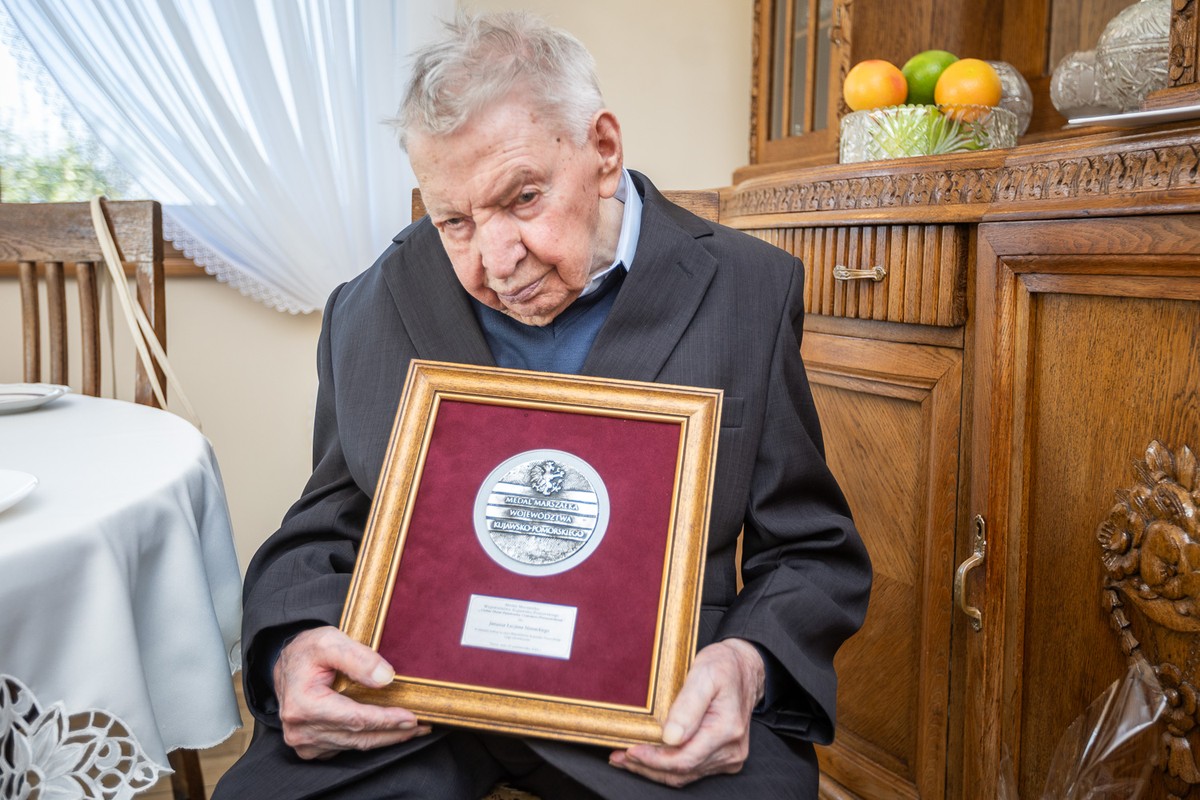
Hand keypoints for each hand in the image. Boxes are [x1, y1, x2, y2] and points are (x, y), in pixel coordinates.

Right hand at [274, 626, 431, 758]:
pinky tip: (387, 730)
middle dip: (392, 732)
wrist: (286, 664)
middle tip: (421, 726)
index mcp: (303, 704)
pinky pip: (346, 746)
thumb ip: (358, 657)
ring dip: (385, 738)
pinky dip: (369, 739)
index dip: (385, 720)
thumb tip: (386, 678)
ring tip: (412, 728)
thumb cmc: (307, 651)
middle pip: (358, 737)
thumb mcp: (330, 640)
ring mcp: (304, 742)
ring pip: (354, 745)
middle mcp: (300, 729)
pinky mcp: (310, 747)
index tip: (412, 717)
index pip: (354, 718)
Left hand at [609, 638, 764, 786]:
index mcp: (726, 730)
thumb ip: (688, 704)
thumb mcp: (704, 673)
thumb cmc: (724, 667)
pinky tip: (648, 757)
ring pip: (684, 775)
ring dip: (653, 769)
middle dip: (647, 766)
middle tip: (618, 756)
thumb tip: (670, 738)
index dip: (653, 759)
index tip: (629, 750)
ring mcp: (728, 757)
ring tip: (626, 758)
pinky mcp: (723, 758)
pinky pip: (691, 770)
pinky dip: (667, 767)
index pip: (683, 759)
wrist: (745, 669)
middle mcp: (730, 750)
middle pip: (681, 772)